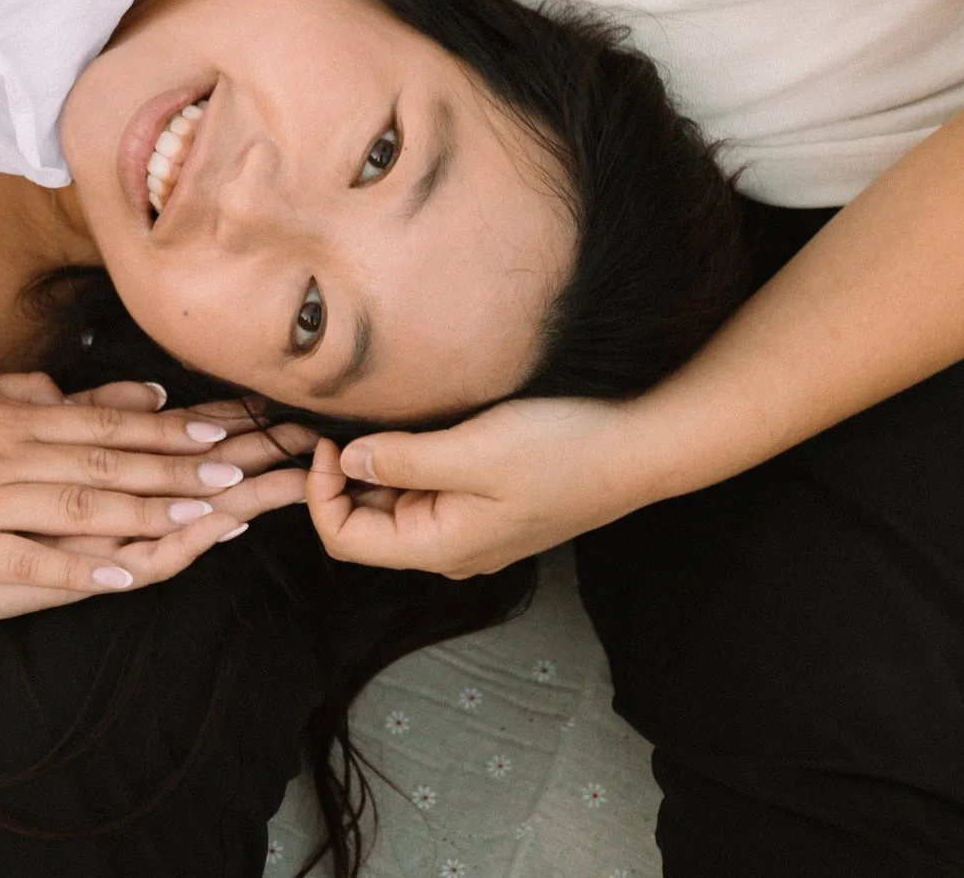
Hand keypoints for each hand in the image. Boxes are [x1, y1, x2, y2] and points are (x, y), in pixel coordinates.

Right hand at [0, 373, 314, 593]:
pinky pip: (25, 560)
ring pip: (75, 507)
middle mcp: (7, 455)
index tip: (219, 432)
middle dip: (173, 470)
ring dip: (140, 513)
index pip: (104, 423)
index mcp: (14, 417)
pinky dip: (73, 568)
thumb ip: (40, 393)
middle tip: (233, 475)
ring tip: (197, 520)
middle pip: (104, 462)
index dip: (164, 429)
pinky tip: (117, 575)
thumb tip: (116, 389)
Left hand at [305, 397, 650, 576]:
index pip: (345, 539)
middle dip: (346, 474)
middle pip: (369, 521)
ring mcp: (475, 528)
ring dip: (382, 463)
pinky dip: (415, 459)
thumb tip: (346, 462)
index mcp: (441, 548)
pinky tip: (425, 423)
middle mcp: (454, 549)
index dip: (320, 492)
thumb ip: (402, 460)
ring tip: (385, 414)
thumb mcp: (473, 450)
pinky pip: (434, 488)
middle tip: (343, 416)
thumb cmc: (565, 448)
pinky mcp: (493, 504)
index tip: (327, 439)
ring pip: (400, 501)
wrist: (643, 446)